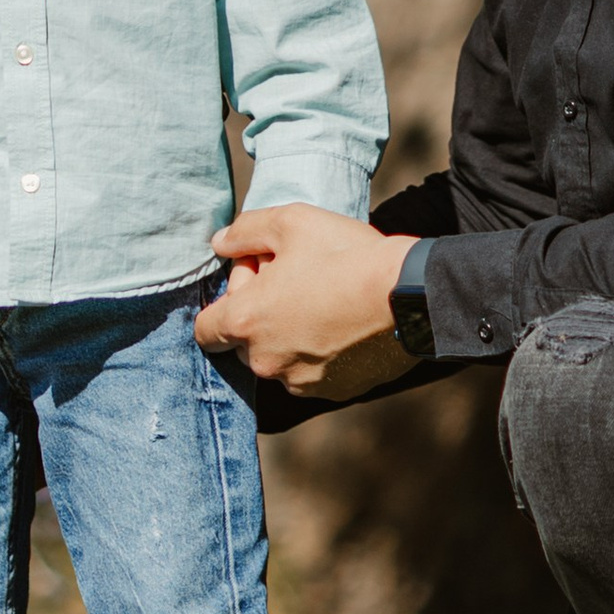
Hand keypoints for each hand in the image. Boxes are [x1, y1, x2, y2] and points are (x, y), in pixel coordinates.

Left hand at [194, 203, 410, 399]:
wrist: (409, 293)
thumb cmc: (344, 254)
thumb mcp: (289, 221)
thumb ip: (244, 232)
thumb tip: (219, 244)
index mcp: (245, 322)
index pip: (204, 329)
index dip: (228, 297)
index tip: (257, 276)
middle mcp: (265, 361)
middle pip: (243, 341)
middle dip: (260, 311)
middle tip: (295, 277)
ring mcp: (300, 382)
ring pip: (279, 357)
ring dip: (289, 333)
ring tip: (323, 299)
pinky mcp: (333, 391)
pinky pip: (311, 371)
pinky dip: (319, 352)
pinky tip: (343, 323)